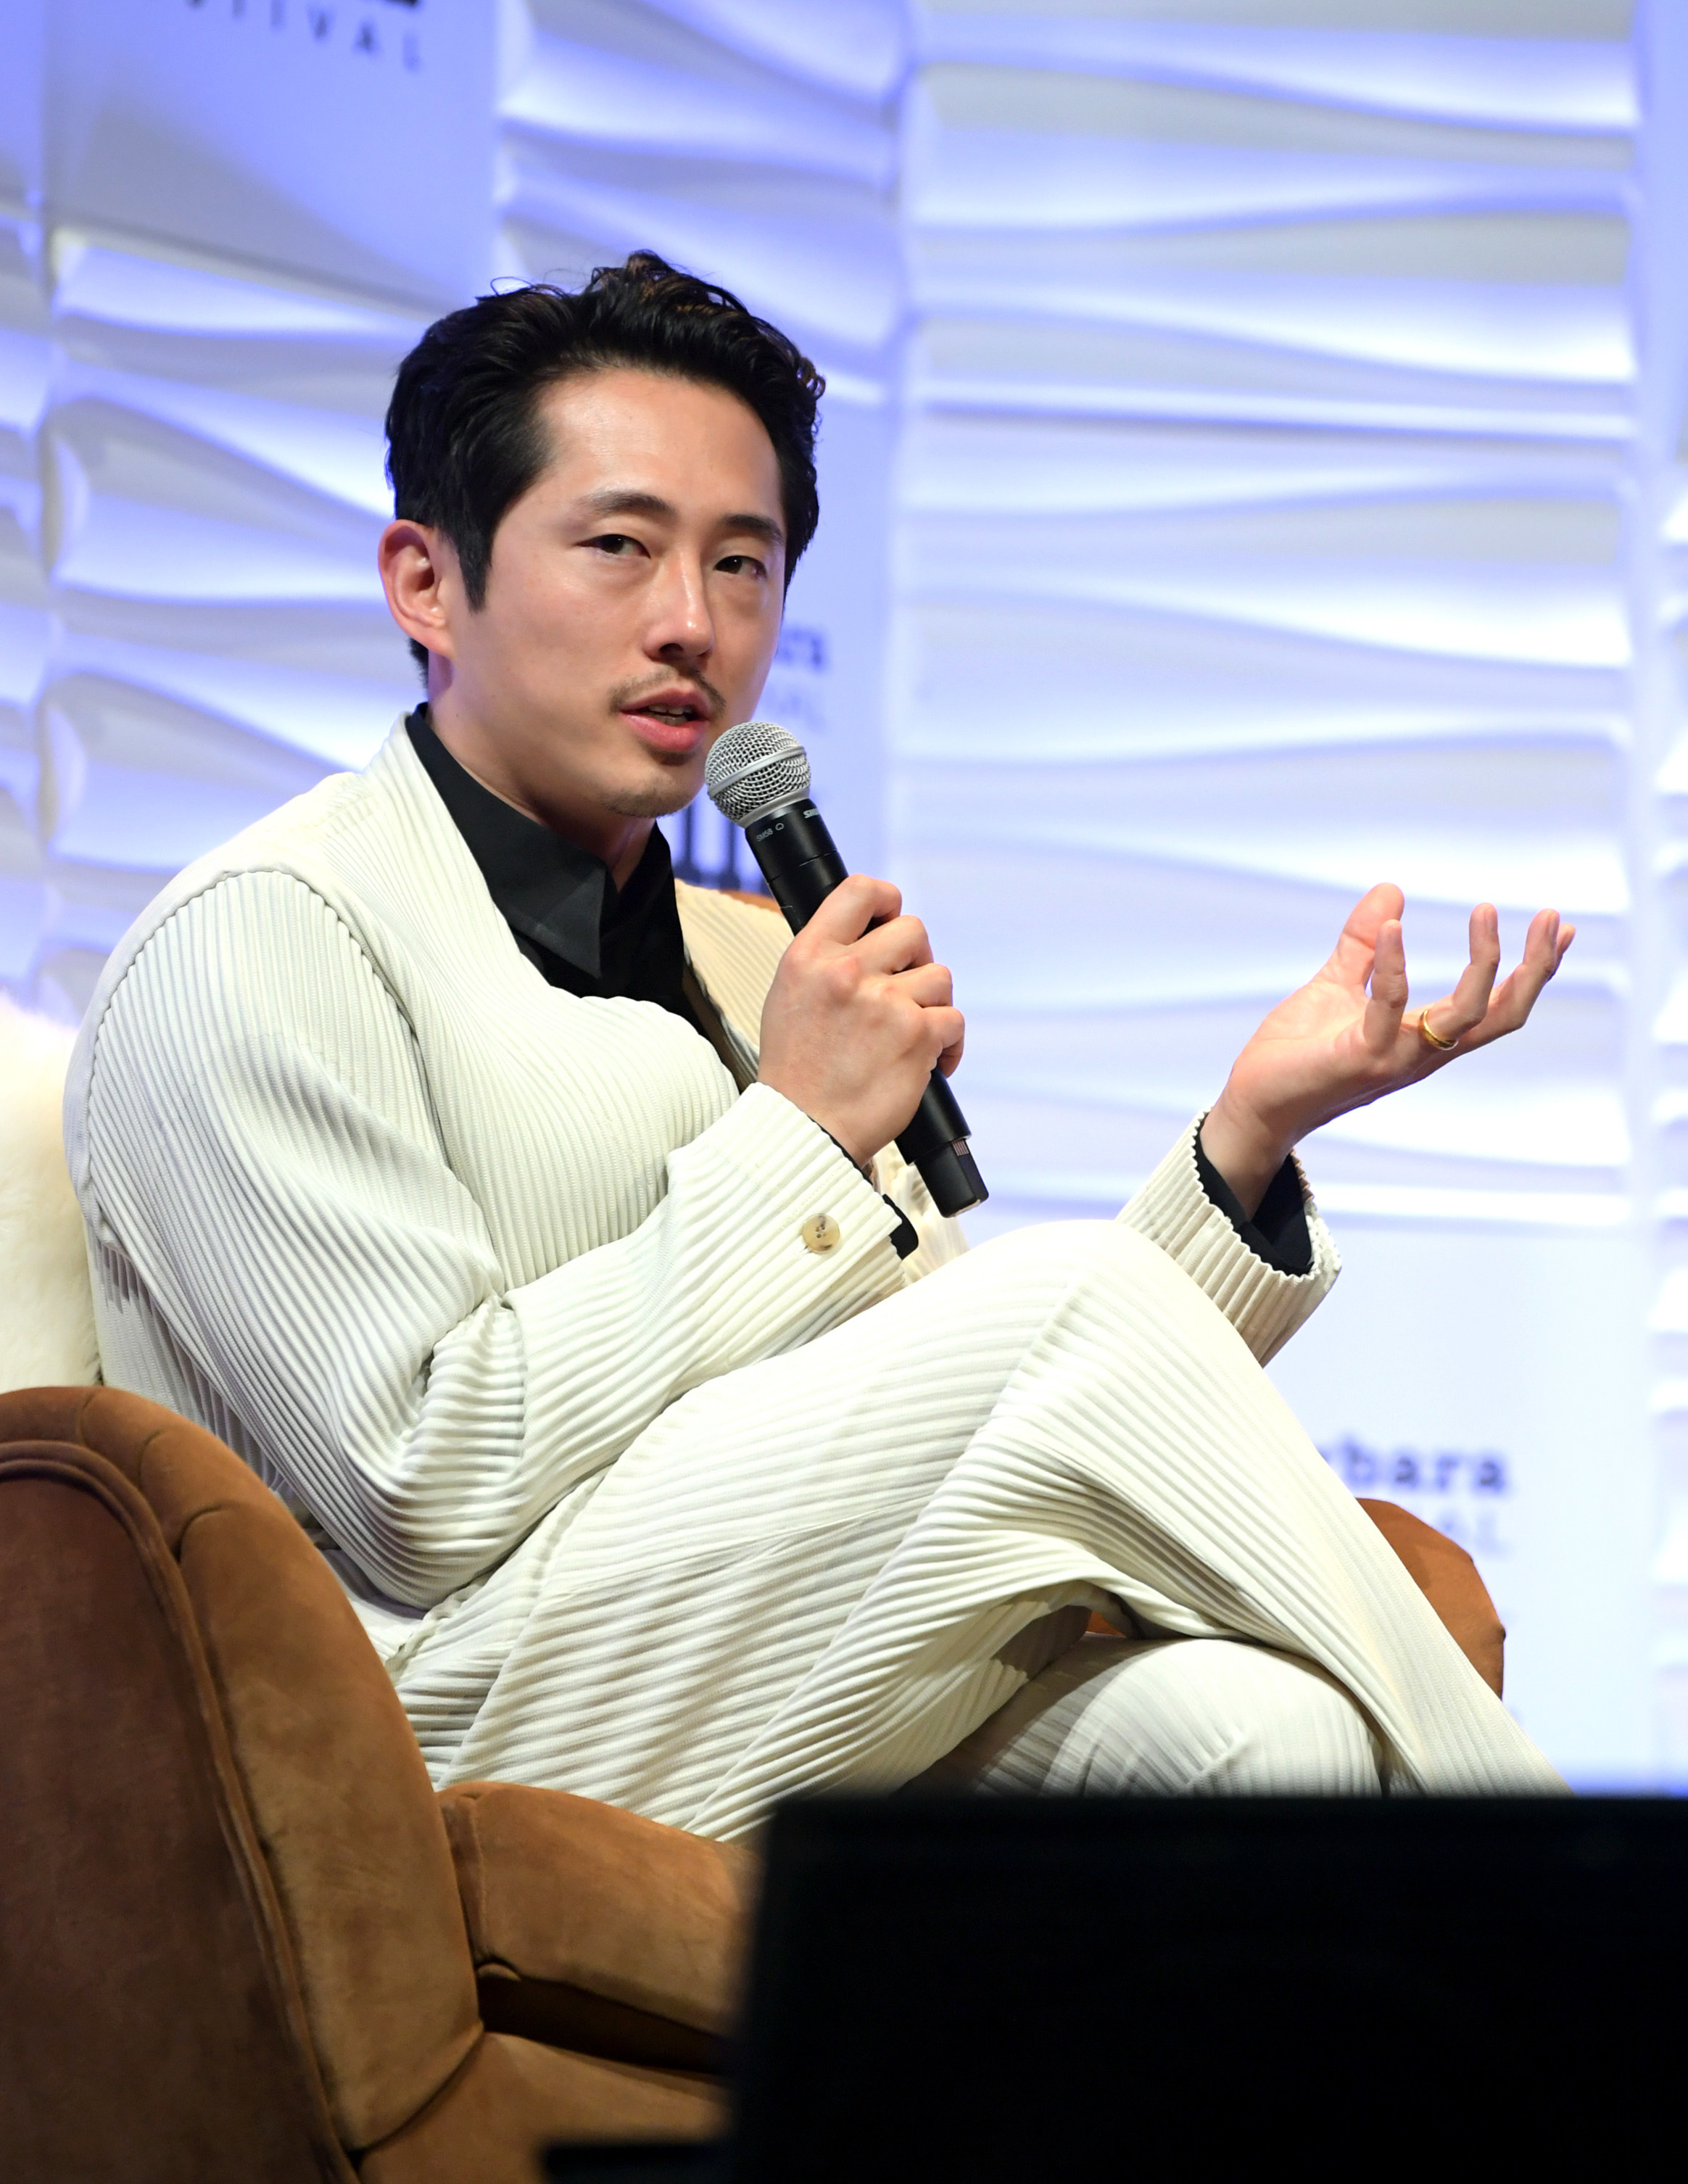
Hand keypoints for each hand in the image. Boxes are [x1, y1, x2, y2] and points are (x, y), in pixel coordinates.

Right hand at [757, 875, 963, 1168]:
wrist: (804, 1130)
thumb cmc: (797, 1074)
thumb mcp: (789, 997)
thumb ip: (825, 961)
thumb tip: (867, 935)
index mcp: (809, 956)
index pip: (860, 891)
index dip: (887, 900)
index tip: (891, 919)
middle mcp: (845, 971)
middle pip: (912, 930)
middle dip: (917, 958)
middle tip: (905, 990)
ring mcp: (884, 1002)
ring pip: (939, 976)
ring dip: (932, 1005)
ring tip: (911, 1034)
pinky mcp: (916, 1036)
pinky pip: (953, 1021)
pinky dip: (949, 1044)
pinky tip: (930, 1061)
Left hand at [1200, 884, 1574, 1216]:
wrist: (1254, 1101)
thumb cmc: (1297, 1052)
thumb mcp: (1337, 985)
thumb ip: (1365, 945)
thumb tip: (1391, 890)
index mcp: (1424, 1037)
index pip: (1497, 1006)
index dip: (1532, 970)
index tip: (1558, 927)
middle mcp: (1421, 1052)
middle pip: (1502, 1016)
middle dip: (1533, 969)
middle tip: (1551, 919)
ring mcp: (1394, 1058)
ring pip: (1465, 1017)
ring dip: (1485, 963)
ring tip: (1487, 910)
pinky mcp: (1357, 1058)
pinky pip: (1388, 1008)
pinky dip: (1394, 964)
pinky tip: (1394, 923)